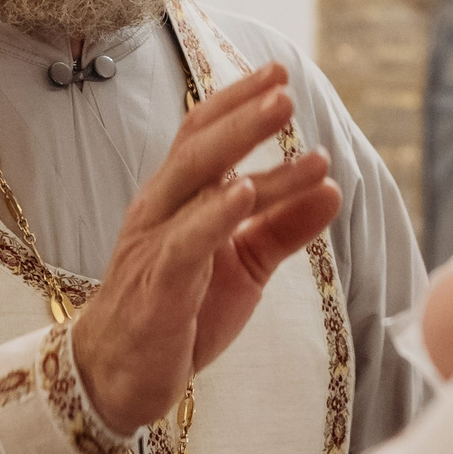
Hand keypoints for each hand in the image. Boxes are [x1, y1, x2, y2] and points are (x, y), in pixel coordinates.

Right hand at [70, 63, 341, 433]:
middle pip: (198, 146)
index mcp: (178, 200)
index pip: (202, 135)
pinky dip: (214, 214)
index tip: (279, 76)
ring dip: (240, 144)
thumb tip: (333, 187)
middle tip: (285, 88)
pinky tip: (243, 192)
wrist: (120, 377)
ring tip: (281, 116)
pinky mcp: (159, 286)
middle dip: (243, 112)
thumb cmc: (179, 314)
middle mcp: (161, 210)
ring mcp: (156, 244)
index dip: (238, 102)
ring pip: (195, 180)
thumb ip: (284, 226)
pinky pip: (186, 241)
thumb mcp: (244, 265)